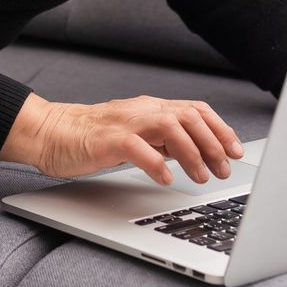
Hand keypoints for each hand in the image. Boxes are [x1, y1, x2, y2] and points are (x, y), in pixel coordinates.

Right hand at [0, 92, 243, 185]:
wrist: (50, 132)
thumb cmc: (90, 137)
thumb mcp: (135, 135)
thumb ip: (162, 139)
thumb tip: (196, 151)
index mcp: (150, 108)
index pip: (195, 110)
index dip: (220, 128)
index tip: (236, 150)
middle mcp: (141, 110)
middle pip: (188, 116)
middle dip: (212, 143)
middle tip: (223, 169)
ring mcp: (124, 123)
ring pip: (169, 126)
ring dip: (191, 152)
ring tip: (200, 176)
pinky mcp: (106, 139)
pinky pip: (137, 147)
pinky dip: (156, 163)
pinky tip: (166, 178)